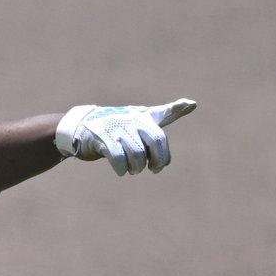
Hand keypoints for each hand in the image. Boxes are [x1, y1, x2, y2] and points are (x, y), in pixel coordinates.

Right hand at [55, 98, 196, 174]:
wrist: (82, 126)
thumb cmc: (118, 125)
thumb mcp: (142, 118)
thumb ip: (166, 113)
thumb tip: (193, 103)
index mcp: (142, 117)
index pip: (160, 135)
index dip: (165, 147)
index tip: (169, 151)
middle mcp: (131, 120)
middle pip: (154, 143)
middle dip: (156, 161)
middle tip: (153, 169)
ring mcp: (116, 128)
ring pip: (136, 153)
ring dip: (136, 167)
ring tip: (133, 170)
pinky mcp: (101, 137)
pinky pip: (117, 156)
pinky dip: (121, 168)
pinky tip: (121, 172)